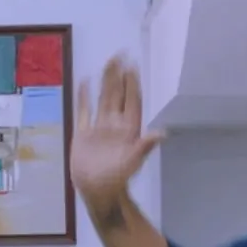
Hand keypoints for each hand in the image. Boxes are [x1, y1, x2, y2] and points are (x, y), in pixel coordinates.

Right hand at [70, 54, 163, 207]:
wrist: (97, 192)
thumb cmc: (117, 178)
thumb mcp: (133, 162)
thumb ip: (145, 146)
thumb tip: (162, 134)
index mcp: (128, 128)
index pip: (132, 101)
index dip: (133, 84)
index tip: (133, 65)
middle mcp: (115, 124)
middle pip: (118, 94)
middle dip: (119, 75)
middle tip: (121, 54)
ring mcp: (99, 127)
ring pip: (103, 99)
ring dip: (105, 81)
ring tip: (107, 62)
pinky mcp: (84, 133)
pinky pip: (84, 111)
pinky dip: (84, 97)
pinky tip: (84, 82)